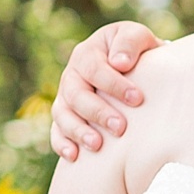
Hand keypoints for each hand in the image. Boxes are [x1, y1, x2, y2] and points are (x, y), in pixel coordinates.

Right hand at [50, 20, 162, 161]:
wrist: (134, 67)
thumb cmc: (137, 53)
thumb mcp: (137, 37)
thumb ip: (131, 42)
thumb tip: (120, 63)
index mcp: (87, 53)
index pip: (94, 68)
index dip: (113, 84)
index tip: (137, 99)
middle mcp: (72, 75)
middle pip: (76, 94)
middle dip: (97, 112)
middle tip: (121, 128)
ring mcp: (66, 98)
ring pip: (62, 114)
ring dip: (78, 131)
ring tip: (97, 145)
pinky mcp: (65, 118)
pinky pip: (56, 131)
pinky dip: (61, 144)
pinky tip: (74, 156)